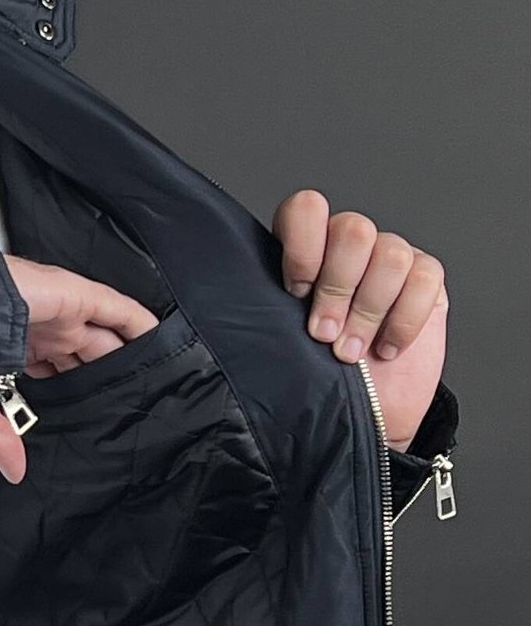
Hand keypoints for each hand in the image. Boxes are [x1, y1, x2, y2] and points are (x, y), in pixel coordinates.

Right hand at [0, 257, 158, 483]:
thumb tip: (15, 473)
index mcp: (13, 350)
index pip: (54, 372)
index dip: (74, 392)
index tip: (89, 417)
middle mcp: (39, 329)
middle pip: (84, 355)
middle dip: (105, 377)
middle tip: (131, 405)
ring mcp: (57, 311)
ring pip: (104, 334)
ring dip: (126, 353)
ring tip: (153, 377)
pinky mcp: (72, 295)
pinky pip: (116, 309)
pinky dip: (138, 324)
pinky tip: (158, 340)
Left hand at [274, 190, 447, 451]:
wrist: (357, 416)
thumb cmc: (309, 378)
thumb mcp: (273, 343)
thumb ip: (257, 313)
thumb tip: (201, 313)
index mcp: (304, 248)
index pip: (305, 209)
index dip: (302, 245)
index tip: (294, 290)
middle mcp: (347, 246)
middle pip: (352, 229)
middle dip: (337, 288)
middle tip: (322, 334)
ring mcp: (390, 259)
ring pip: (390, 255)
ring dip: (368, 311)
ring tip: (350, 352)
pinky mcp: (425, 280)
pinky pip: (424, 279)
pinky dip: (404, 319)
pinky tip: (387, 348)